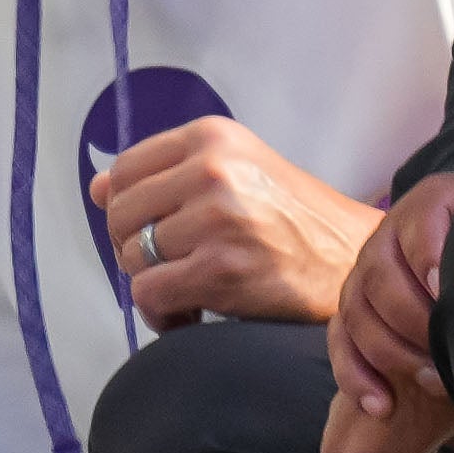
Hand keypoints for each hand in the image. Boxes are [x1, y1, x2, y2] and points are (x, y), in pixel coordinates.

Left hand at [88, 119, 378, 331]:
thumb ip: (166, 176)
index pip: (124, 170)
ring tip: (191, 289)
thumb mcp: (237, 173)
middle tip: (172, 266)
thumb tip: (96, 187)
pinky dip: (161, 315)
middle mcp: (213, 170)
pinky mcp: (222, 270)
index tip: (153, 230)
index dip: (128, 209)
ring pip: (132, 258)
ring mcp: (217, 219)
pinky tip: (192, 314)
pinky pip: (149, 295)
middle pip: (120, 215)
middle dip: (134, 249)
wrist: (357, 260)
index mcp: (212, 138)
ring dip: (154, 285)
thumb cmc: (294, 219)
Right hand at [327, 173, 453, 421]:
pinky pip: (340, 343)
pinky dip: (356, 376)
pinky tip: (381, 405)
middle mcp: (386, 237)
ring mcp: (362, 275)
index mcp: (429, 205)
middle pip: (380, 276)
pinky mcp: (350, 313)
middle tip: (448, 352)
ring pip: (356, 313)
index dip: (429, 260)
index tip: (446, 292)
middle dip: (414, 321)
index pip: (419, 228)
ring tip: (431, 380)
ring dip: (390, 353)